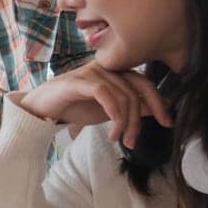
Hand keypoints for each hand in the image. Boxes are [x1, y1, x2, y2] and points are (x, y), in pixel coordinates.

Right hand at [14, 64, 171, 148]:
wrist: (41, 109)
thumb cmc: (73, 107)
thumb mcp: (108, 110)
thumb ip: (131, 106)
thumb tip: (158, 108)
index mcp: (115, 71)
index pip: (145, 83)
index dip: (159, 102)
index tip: (167, 122)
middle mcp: (106, 67)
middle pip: (136, 90)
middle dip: (140, 119)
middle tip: (133, 141)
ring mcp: (92, 71)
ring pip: (122, 96)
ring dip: (124, 123)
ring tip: (118, 139)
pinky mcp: (79, 80)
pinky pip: (105, 94)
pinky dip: (114, 114)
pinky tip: (110, 131)